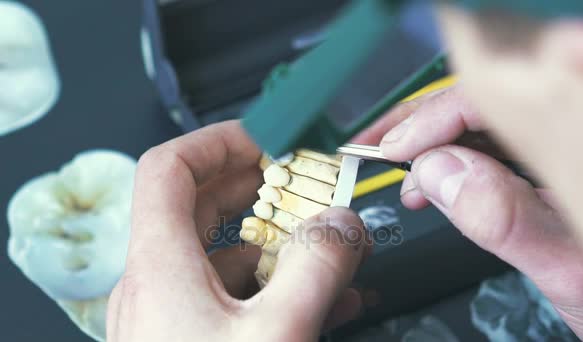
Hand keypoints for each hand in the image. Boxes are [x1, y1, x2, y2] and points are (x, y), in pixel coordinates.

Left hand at [107, 120, 367, 340]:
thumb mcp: (274, 332)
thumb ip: (316, 269)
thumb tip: (341, 224)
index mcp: (159, 268)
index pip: (169, 167)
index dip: (218, 140)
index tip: (266, 137)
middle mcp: (155, 285)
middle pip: (200, 206)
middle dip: (260, 188)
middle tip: (304, 184)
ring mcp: (168, 315)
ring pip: (222, 255)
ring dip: (276, 243)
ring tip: (326, 247)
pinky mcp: (187, 338)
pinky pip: (230, 295)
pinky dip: (272, 284)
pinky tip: (320, 297)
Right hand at [355, 86, 582, 340]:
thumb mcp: (570, 268)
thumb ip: (506, 218)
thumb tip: (436, 171)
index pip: (501, 93)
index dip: (438, 113)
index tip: (396, 146)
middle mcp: (581, 118)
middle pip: (488, 95)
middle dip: (426, 125)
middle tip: (380, 148)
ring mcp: (567, 133)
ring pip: (486, 115)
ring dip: (436, 143)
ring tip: (403, 175)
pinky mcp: (555, 150)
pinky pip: (496, 138)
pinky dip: (457, 157)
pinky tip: (435, 180)